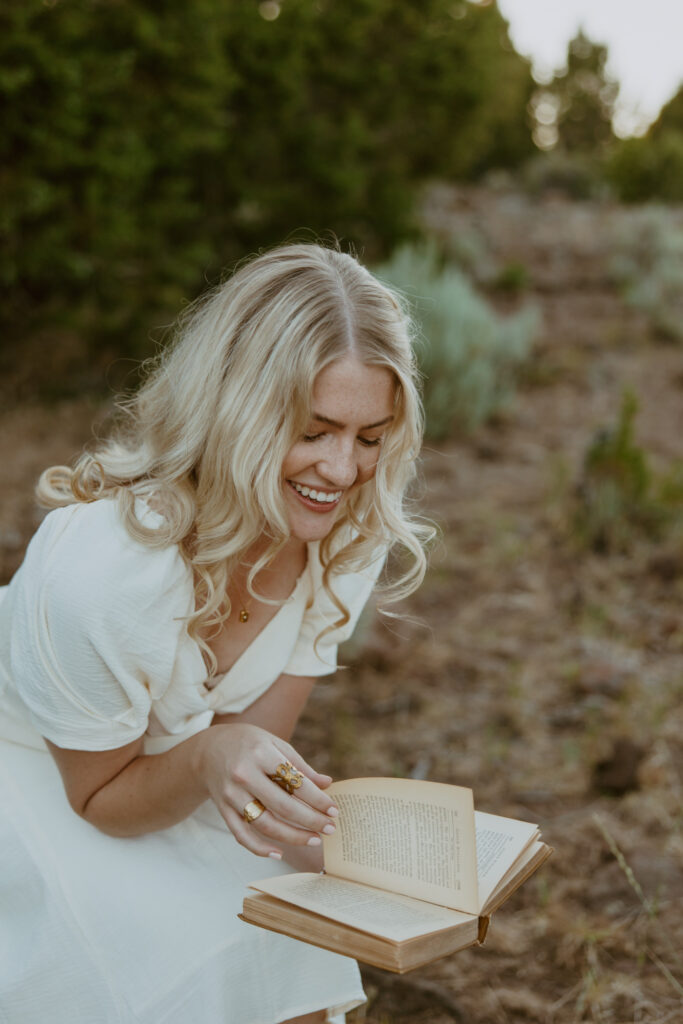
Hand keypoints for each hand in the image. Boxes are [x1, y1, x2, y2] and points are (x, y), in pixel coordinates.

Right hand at [197, 722, 337, 856]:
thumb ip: (300, 766)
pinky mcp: (223, 810)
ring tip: (314, 840)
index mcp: (261, 753)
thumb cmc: (250, 744)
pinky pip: (241, 835)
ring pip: (265, 824)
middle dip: (310, 820)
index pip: (295, 781)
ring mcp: (231, 794)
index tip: (334, 810)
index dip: (318, 799)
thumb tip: (327, 784)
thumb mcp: (275, 745)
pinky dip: (259, 848)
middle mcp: (244, 774)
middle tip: (330, 829)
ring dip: (292, 837)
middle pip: (282, 806)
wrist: (208, 749)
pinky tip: (279, 853)